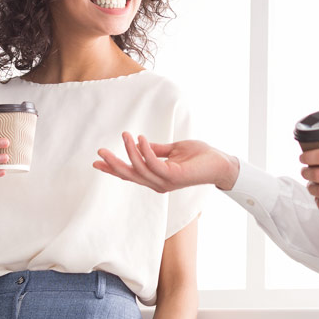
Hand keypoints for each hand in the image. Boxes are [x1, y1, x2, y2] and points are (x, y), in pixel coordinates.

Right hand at [94, 133, 239, 191]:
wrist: (220, 163)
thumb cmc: (200, 156)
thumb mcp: (174, 150)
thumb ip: (157, 150)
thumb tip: (140, 143)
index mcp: (157, 177)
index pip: (131, 174)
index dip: (113, 169)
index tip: (97, 161)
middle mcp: (159, 183)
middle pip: (130, 175)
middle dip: (114, 164)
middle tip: (100, 151)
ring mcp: (166, 181)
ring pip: (140, 168)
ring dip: (130, 151)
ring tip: (125, 134)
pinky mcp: (174, 176)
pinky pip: (154, 163)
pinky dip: (145, 151)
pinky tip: (140, 138)